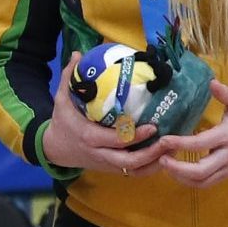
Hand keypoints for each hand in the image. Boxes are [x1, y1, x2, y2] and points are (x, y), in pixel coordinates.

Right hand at [38, 60, 161, 175]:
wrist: (54, 149)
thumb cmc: (62, 123)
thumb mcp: (61, 100)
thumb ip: (70, 77)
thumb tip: (78, 53)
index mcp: (89, 137)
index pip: (115, 140)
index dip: (135, 136)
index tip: (153, 126)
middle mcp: (100, 154)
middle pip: (128, 161)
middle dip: (151, 153)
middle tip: (169, 140)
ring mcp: (107, 165)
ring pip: (134, 170)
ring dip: (155, 162)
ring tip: (174, 148)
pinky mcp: (113, 170)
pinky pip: (134, 173)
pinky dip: (150, 168)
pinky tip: (165, 157)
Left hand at [154, 81, 227, 188]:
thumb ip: (226, 93)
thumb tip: (211, 82)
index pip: (201, 144)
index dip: (180, 144)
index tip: (163, 140)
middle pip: (200, 171)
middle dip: (176, 168)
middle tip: (160, 158)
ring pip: (202, 182)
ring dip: (180, 177)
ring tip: (164, 165)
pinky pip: (207, 183)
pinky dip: (189, 181)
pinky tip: (176, 172)